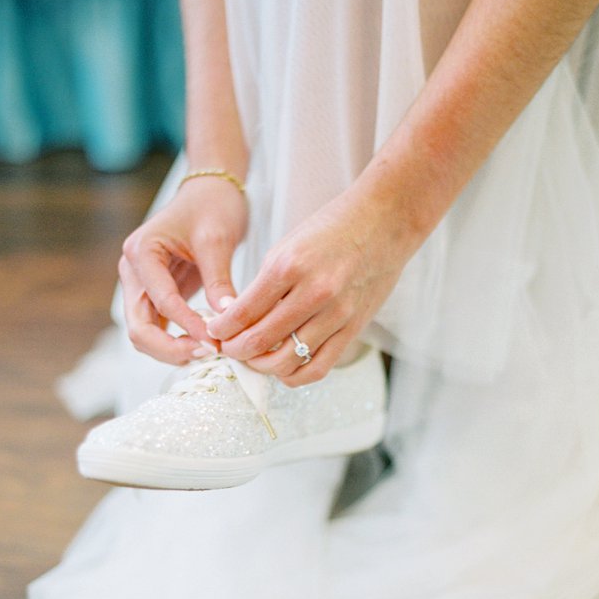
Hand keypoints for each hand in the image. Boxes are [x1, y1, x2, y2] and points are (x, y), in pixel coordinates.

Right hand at [120, 177, 248, 364]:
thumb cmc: (212, 206)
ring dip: (173, 350)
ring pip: (145, 333)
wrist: (211, 192)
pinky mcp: (155, 295)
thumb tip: (226, 318)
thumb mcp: (217, 239)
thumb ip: (219, 280)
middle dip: (171, 348)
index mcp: (142, 252)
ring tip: (209, 352)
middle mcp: (133, 271)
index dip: (187, 325)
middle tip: (209, 353)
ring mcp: (141, 286)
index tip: (216, 340)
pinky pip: (158, 328)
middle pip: (139, 327)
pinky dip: (177, 342)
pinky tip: (204, 345)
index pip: (160, 301)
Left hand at [206, 187, 418, 385]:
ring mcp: (337, 314)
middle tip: (228, 348)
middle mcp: (314, 292)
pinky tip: (282, 368)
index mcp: (289, 266)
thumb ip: (263, 286)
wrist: (383, 222)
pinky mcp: (354, 328)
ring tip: (253, 358)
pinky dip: (294, 375)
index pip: (243, 313)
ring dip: (262, 366)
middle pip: (260, 342)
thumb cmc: (330, 230)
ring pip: (287, 361)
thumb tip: (237, 322)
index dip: (221, 329)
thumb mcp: (287, 247)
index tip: (214, 332)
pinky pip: (319, 368)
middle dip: (236, 350)